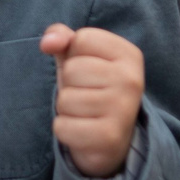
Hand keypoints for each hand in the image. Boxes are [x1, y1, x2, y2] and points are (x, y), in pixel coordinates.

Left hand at [40, 23, 144, 178]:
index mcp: (130, 55)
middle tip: (88, 96)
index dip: (75, 55)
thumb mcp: (79, 58)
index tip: (91, 71)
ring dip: (67, 109)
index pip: (82, 38)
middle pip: (71, 69)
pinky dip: (65, 130)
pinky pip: (62, 126)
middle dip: (70, 84)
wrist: (112, 141)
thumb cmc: (92, 90)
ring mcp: (123, 110)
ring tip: (86, 114)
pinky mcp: (109, 137)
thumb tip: (48, 42)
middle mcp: (131, 80)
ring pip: (65, 99)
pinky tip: (83, 131)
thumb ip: (63, 38)